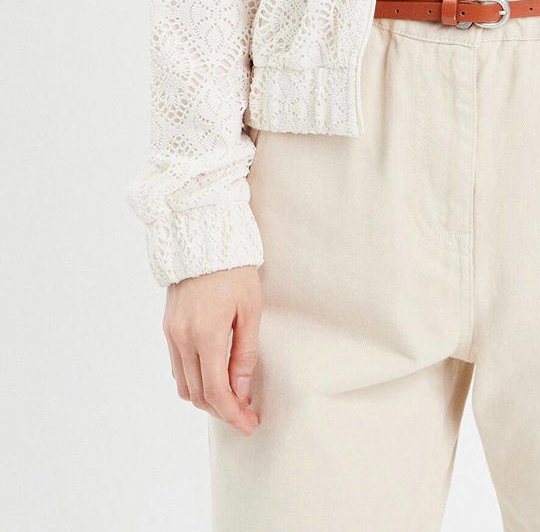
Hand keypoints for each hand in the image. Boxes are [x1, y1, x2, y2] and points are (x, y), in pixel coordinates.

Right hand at [163, 266, 262, 435]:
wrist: (203, 238)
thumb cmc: (234, 270)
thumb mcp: (250, 309)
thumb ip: (245, 353)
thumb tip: (241, 390)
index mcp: (206, 335)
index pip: (216, 392)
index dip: (233, 414)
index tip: (250, 424)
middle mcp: (182, 339)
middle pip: (198, 395)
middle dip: (222, 411)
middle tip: (245, 415)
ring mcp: (171, 334)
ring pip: (184, 385)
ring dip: (206, 398)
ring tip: (232, 398)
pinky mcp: (167, 327)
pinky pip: (177, 367)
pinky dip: (194, 380)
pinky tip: (213, 377)